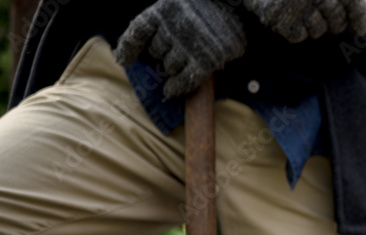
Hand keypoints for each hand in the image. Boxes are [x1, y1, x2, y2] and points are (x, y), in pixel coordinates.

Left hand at [114, 0, 246, 98]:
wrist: (239, 5)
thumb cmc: (210, 5)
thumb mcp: (182, 3)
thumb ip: (164, 19)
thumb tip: (138, 49)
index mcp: (164, 10)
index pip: (138, 31)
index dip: (128, 48)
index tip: (122, 60)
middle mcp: (173, 28)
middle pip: (154, 52)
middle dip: (160, 55)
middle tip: (172, 54)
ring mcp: (188, 46)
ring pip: (169, 67)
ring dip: (172, 68)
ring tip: (184, 63)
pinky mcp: (205, 61)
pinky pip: (185, 80)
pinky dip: (177, 87)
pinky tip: (171, 90)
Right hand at [245, 0, 365, 42]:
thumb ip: (348, 1)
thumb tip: (363, 30)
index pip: (353, 2)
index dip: (359, 16)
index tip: (361, 28)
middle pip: (337, 21)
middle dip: (334, 21)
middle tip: (321, 10)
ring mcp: (293, 4)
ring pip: (319, 31)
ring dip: (315, 26)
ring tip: (304, 11)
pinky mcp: (276, 17)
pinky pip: (298, 36)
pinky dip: (297, 31)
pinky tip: (291, 17)